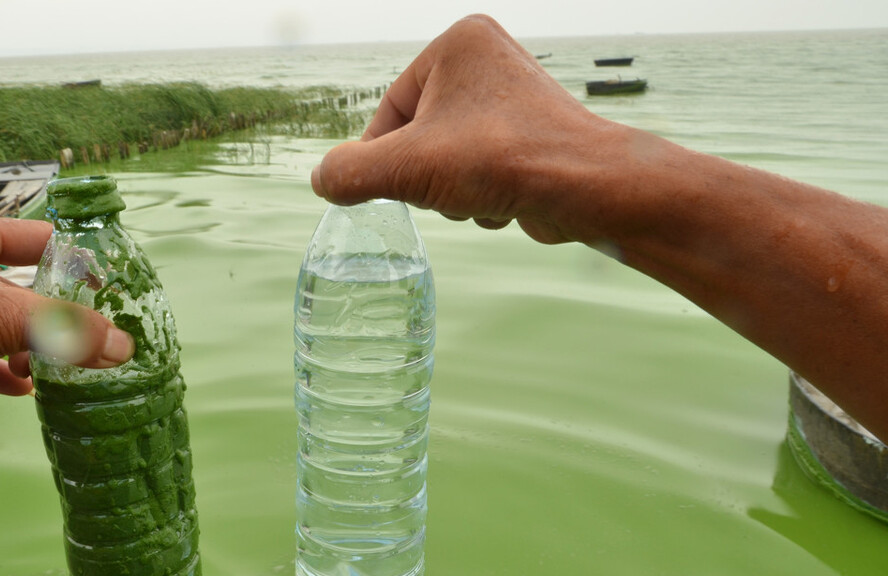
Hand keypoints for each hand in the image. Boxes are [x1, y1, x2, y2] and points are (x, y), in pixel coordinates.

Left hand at [0, 211, 133, 425]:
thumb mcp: (4, 316)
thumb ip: (68, 330)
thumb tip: (122, 346)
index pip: (32, 237)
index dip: (70, 260)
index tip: (101, 287)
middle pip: (15, 286)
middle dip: (46, 316)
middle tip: (75, 337)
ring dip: (24, 347)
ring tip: (44, 368)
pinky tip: (20, 387)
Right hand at [311, 14, 612, 243]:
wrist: (583, 187)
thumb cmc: (499, 160)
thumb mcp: (405, 167)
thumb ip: (350, 172)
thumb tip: (322, 180)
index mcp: (457, 44)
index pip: (390, 110)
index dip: (383, 157)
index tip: (392, 186)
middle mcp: (488, 61)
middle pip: (418, 137)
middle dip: (427, 176)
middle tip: (448, 186)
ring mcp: (512, 99)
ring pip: (446, 159)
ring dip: (451, 192)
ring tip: (481, 193)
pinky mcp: (528, 137)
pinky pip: (478, 171)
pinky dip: (480, 195)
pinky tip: (502, 201)